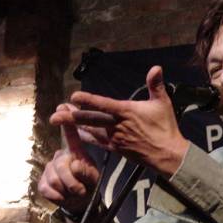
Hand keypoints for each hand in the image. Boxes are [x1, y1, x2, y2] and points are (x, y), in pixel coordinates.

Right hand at [38, 106, 99, 213]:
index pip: (70, 135)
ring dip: (67, 190)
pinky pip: (47, 189)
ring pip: (54, 179)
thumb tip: (74, 164)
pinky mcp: (42, 182)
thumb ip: (86, 172)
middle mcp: (60, 156)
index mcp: (75, 152)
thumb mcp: (93, 178)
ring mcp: (49, 168)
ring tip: (75, 193)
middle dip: (73, 182)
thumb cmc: (88, 185)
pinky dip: (59, 197)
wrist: (80, 203)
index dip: (67, 123)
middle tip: (81, 191)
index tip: (62, 107)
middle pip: (61, 165)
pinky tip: (64, 197)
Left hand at [65, 66, 189, 177]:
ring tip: (58, 120)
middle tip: (54, 114)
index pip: (103, 104)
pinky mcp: (117, 149)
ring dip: (74, 125)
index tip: (74, 96)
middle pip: (90, 119)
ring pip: (90, 130)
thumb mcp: (162, 103)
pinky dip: (86, 137)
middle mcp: (117, 125)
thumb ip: (155, 85)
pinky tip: (76, 134)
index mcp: (127, 112)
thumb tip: (156, 67)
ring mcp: (115, 138)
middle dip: (71, 116)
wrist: (168, 155)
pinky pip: (97, 143)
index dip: (88, 100)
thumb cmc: (166, 128)